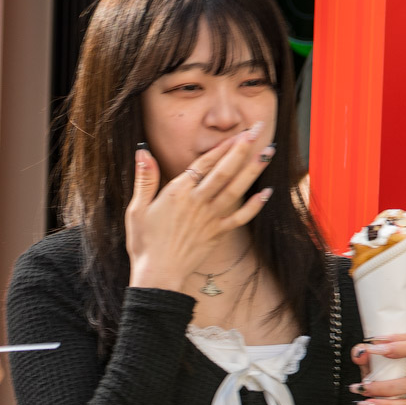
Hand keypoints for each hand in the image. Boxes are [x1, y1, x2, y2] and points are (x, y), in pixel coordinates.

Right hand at [127, 126, 276, 292]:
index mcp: (177, 193)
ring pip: (236, 189)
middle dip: (243, 149)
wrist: (158, 274)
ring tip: (268, 152)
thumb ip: (145, 179)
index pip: (204, 163)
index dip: (223, 146)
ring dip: (253, 170)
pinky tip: (267, 193)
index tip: (237, 132)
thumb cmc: (144, 243)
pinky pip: (240, 217)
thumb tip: (143, 153)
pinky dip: (254, 205)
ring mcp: (210, 218)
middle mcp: (197, 202)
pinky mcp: (217, 233)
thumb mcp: (137, 209)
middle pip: (225, 171)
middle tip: (258, 130)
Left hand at [353, 314, 405, 404]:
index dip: (399, 337)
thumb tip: (360, 352)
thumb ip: (367, 359)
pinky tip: (368, 404)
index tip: (376, 342)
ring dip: (381, 386)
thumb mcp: (377, 370)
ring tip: (361, 388)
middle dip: (400, 348)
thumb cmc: (390, 386)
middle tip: (372, 352)